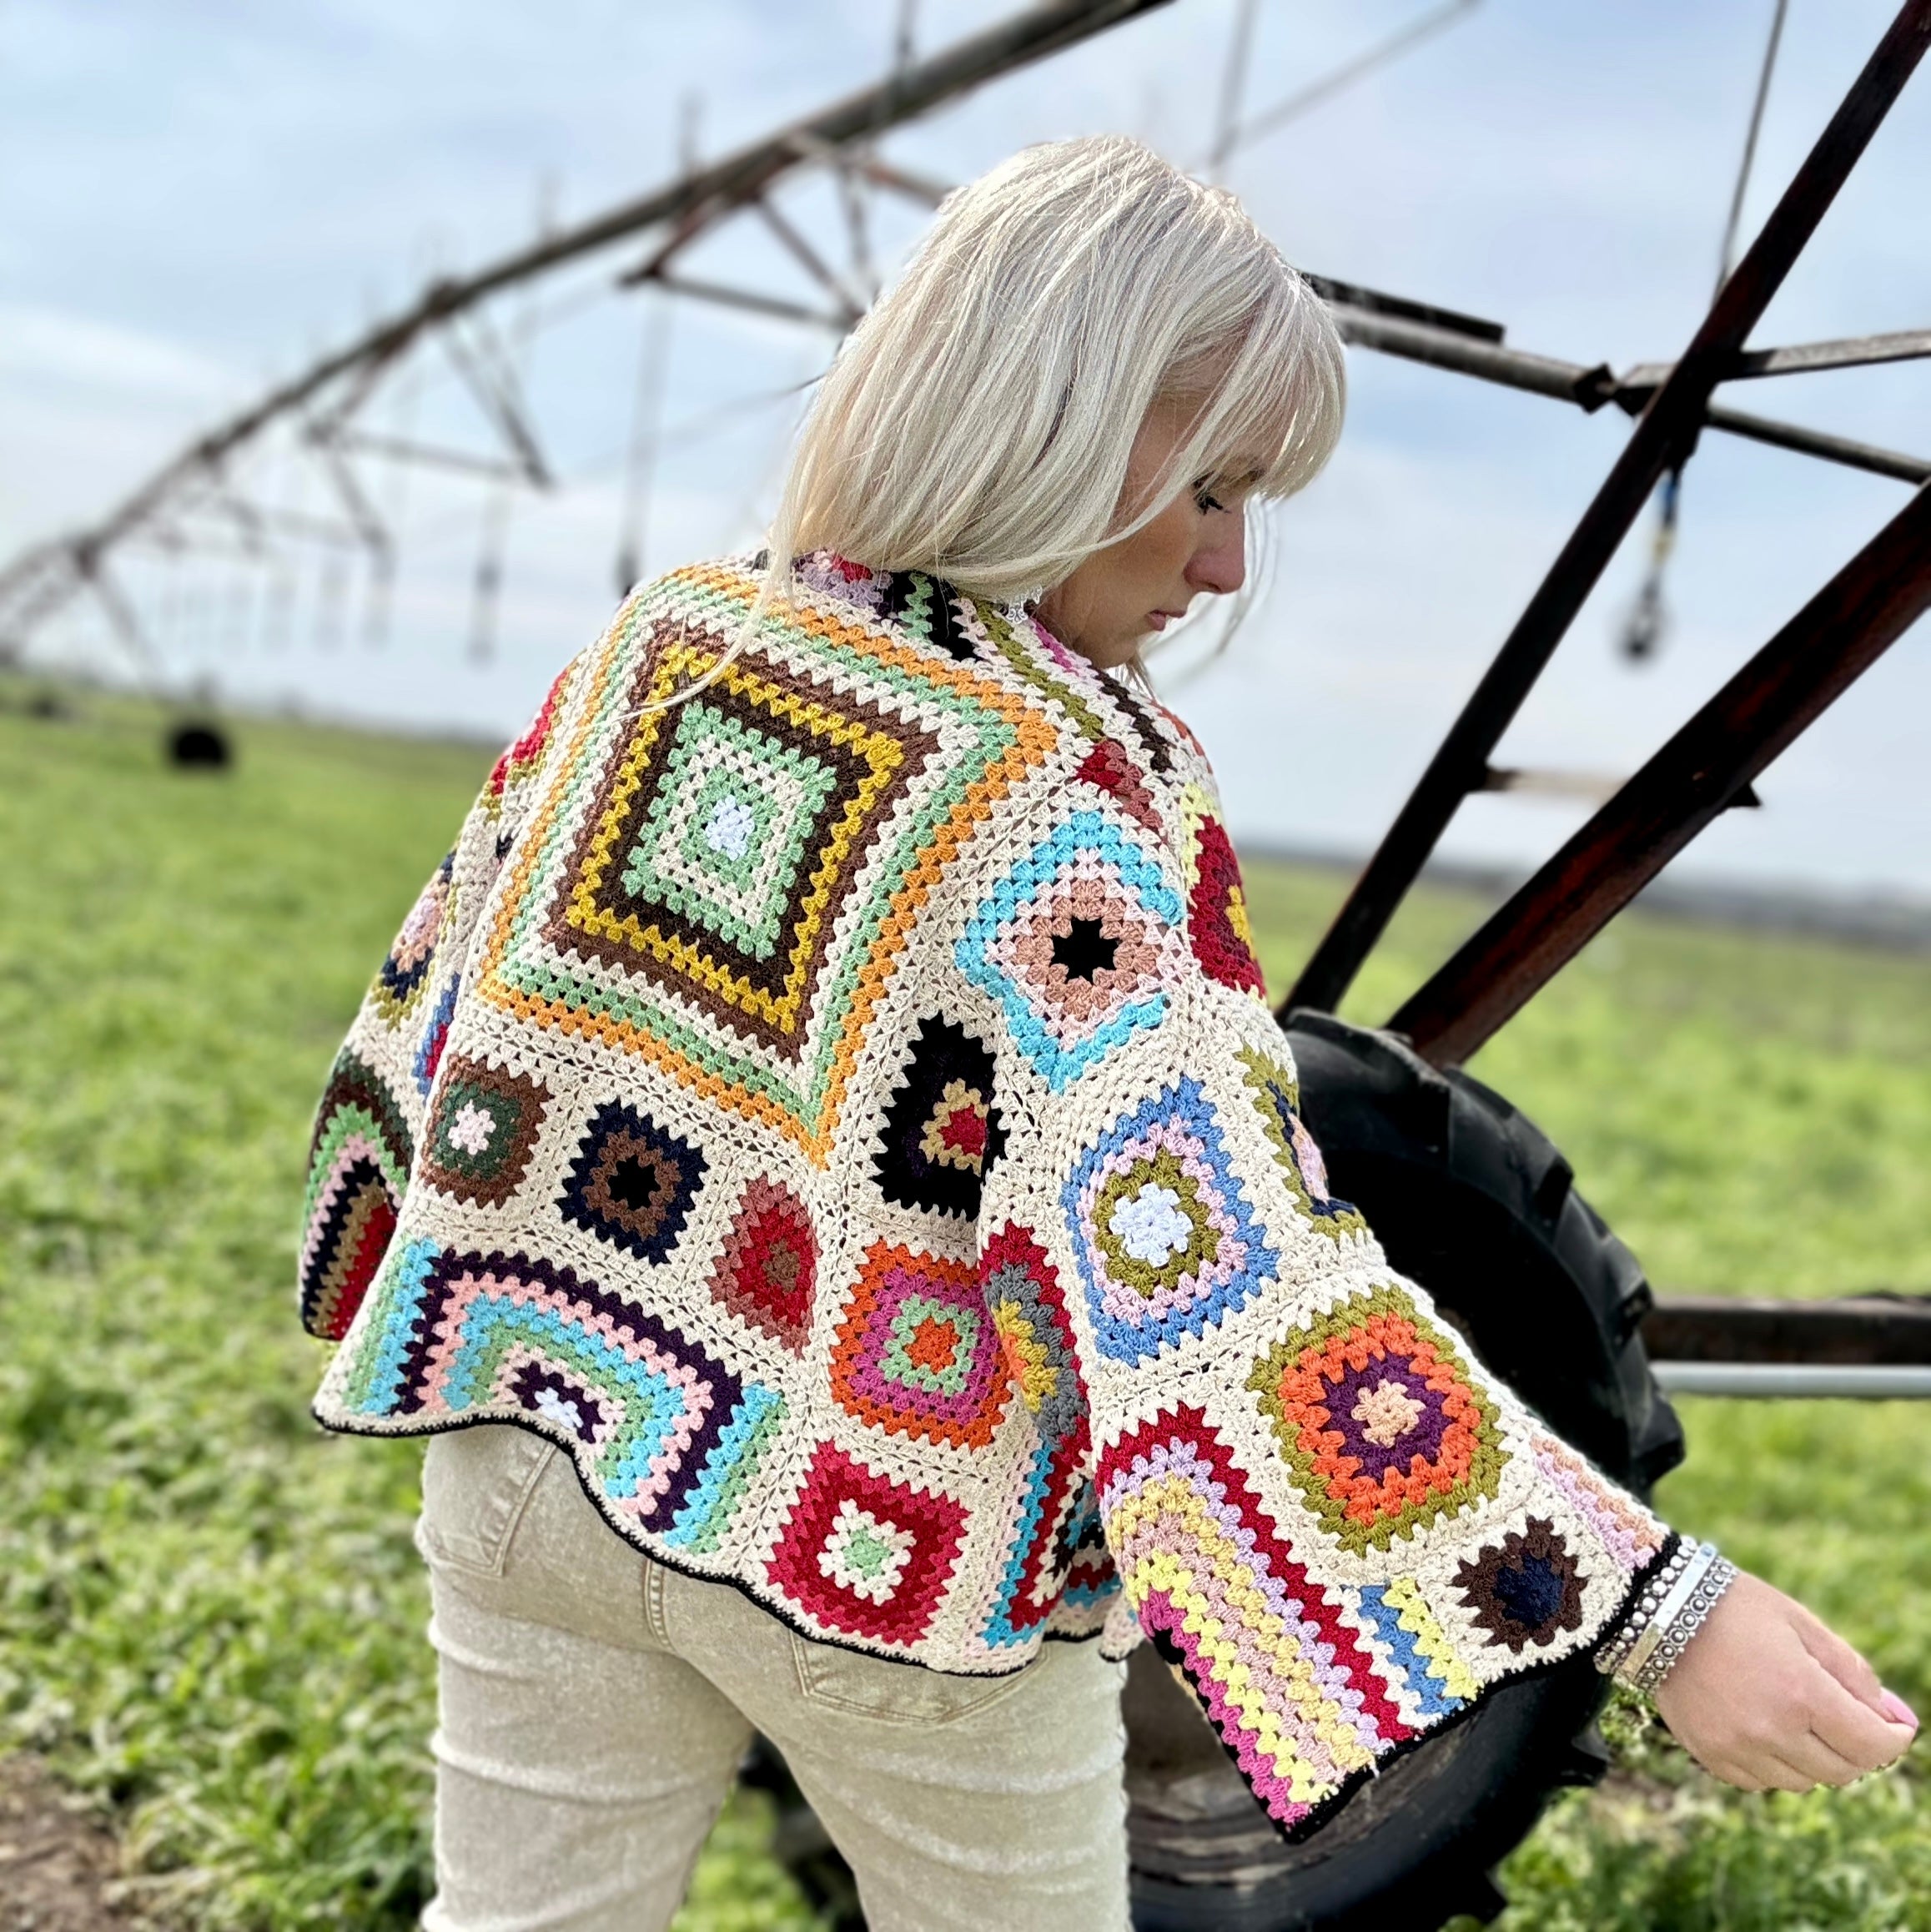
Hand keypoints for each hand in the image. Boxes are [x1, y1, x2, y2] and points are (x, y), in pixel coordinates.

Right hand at [1652, 1570, 1918, 1791]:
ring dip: (1814, 1758)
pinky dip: (1774, 1764)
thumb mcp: (1800, 1622)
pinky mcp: (1710, 1755)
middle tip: (1846, 1719)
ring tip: (1798, 1719)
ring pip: (1804, 1782)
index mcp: (1801, 1692)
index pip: (1872, 1745)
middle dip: (1856, 1748)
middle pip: (1843, 1770)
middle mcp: (1771, 1729)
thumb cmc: (1733, 1606)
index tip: (1895, 1726)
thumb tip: (1894, 1716)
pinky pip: (1761, 1782)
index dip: (1893, 1738)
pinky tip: (1764, 1728)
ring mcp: (1737, 1747)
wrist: (1653, 1606)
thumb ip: (1852, 1672)